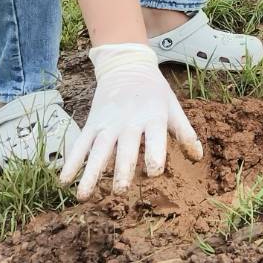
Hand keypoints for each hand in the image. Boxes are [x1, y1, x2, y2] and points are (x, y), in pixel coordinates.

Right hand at [58, 43, 201, 200]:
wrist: (126, 66)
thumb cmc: (155, 91)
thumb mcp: (173, 107)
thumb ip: (185, 132)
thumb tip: (198, 158)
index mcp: (153, 116)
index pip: (155, 137)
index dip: (155, 154)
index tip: (153, 173)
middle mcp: (129, 120)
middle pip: (125, 147)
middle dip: (122, 169)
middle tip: (120, 191)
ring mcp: (107, 122)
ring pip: (98, 149)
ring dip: (90, 173)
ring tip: (84, 196)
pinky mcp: (92, 123)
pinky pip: (80, 144)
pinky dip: (72, 161)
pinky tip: (65, 180)